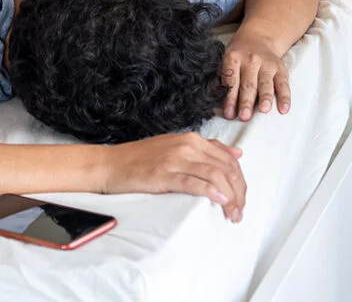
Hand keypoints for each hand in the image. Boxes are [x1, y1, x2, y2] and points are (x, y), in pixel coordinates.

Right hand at [102, 132, 245, 222]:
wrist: (110, 164)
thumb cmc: (140, 159)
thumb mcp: (176, 147)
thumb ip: (207, 149)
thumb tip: (236, 153)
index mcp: (192, 139)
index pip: (229, 160)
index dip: (240, 182)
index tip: (241, 200)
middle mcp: (187, 146)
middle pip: (226, 168)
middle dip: (238, 192)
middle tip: (239, 212)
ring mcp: (175, 158)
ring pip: (215, 175)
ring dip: (229, 197)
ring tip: (232, 213)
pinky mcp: (163, 173)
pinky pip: (193, 182)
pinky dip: (210, 192)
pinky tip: (219, 201)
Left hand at [221, 31, 290, 120]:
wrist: (258, 38)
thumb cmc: (238, 55)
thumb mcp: (227, 60)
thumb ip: (224, 77)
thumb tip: (216, 95)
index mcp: (234, 58)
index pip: (231, 80)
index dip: (230, 98)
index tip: (229, 114)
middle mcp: (251, 60)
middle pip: (248, 84)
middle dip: (246, 101)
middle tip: (244, 116)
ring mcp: (267, 64)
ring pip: (266, 84)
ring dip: (265, 98)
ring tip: (263, 111)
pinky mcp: (280, 68)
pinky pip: (283, 84)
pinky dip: (285, 97)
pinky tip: (283, 109)